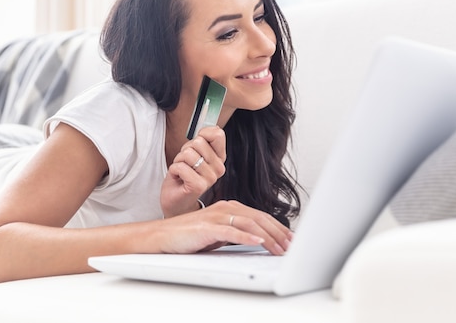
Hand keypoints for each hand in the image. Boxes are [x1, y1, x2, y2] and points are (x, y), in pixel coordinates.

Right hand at [147, 200, 292, 255]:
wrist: (163, 236)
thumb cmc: (190, 235)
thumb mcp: (218, 233)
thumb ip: (236, 233)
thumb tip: (258, 241)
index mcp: (230, 207)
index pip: (260, 216)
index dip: (278, 227)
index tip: (291, 239)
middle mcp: (226, 208)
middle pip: (259, 218)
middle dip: (279, 233)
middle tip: (292, 246)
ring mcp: (217, 216)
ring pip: (249, 223)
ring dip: (268, 237)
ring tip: (280, 248)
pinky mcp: (208, 227)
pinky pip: (231, 230)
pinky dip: (247, 236)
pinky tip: (259, 241)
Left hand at [160, 126, 226, 217]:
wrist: (177, 202)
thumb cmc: (184, 177)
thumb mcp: (195, 155)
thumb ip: (203, 141)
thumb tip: (210, 128)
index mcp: (220, 158)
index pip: (217, 134)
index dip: (202, 135)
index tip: (196, 146)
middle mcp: (218, 168)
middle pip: (198, 142)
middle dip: (185, 150)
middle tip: (186, 164)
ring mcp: (210, 178)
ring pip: (188, 154)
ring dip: (178, 161)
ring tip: (182, 171)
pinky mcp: (198, 186)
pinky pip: (180, 166)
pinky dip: (173, 170)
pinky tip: (178, 179)